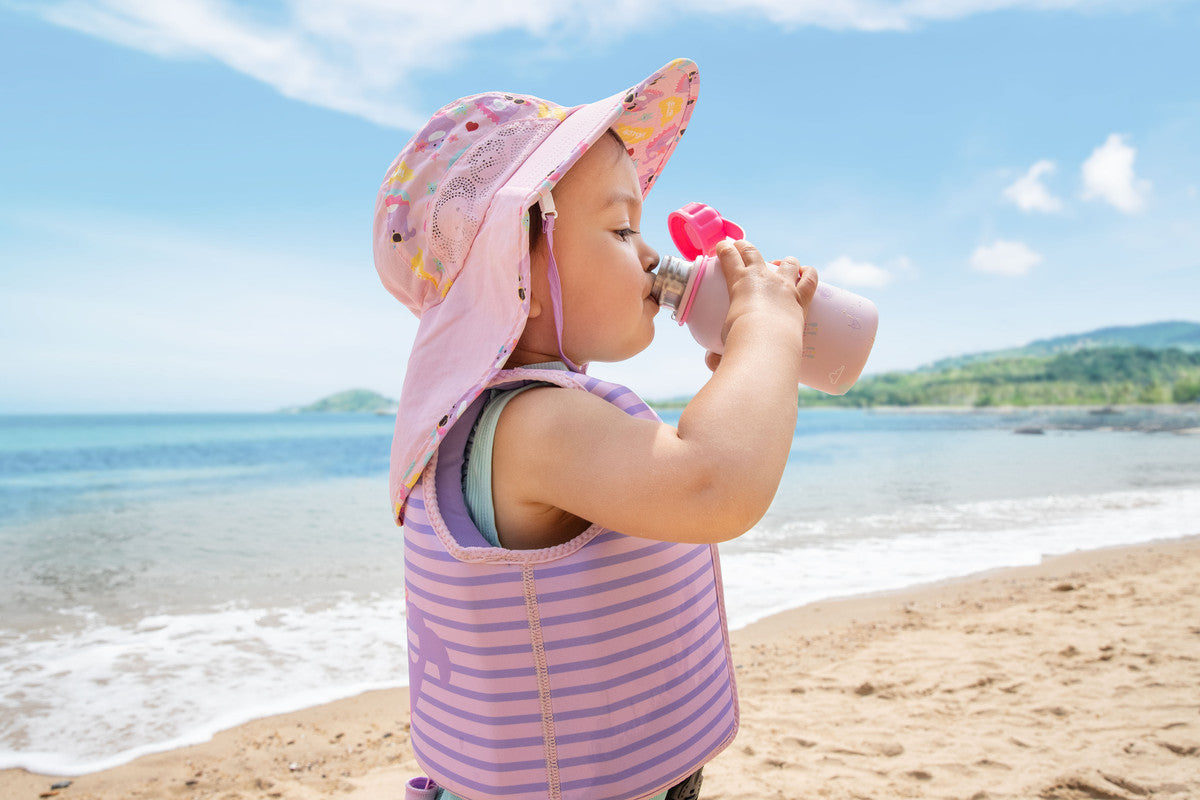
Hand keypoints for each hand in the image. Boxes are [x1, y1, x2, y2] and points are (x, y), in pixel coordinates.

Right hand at [713, 239, 817, 356]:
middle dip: (745, 247)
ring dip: (782, 262)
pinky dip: (808, 273)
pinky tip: (805, 273)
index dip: (724, 248)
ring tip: (779, 267)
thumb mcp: (722, 344)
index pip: (729, 256)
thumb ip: (716, 353)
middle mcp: (762, 278)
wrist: (767, 346)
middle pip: (753, 252)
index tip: (722, 247)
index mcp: (739, 282)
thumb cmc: (740, 343)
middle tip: (741, 249)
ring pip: (787, 262)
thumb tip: (712, 362)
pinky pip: (809, 278)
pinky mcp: (802, 298)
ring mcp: (784, 286)